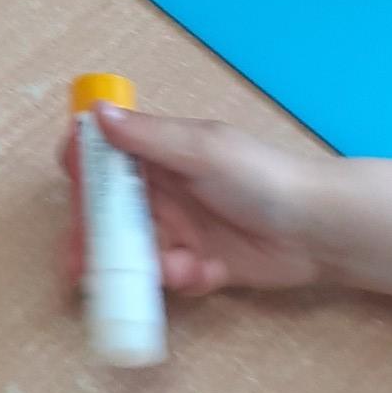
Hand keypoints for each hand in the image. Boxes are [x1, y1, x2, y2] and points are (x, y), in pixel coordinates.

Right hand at [62, 103, 327, 299]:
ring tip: (162, 271)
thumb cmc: (259, 176)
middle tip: (79, 265)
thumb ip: (148, 137)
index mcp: (161, 152)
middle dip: (94, 237)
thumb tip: (96, 114)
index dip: (84, 168)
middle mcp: (164, 190)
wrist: (318, 230)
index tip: (73, 188)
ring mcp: (182, 229)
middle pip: (110, 211)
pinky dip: (180, 278)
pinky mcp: (200, 265)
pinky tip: (201, 274)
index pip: (106, 154)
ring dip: (138, 265)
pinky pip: (172, 275)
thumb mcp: (202, 150)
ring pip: (136, 250)